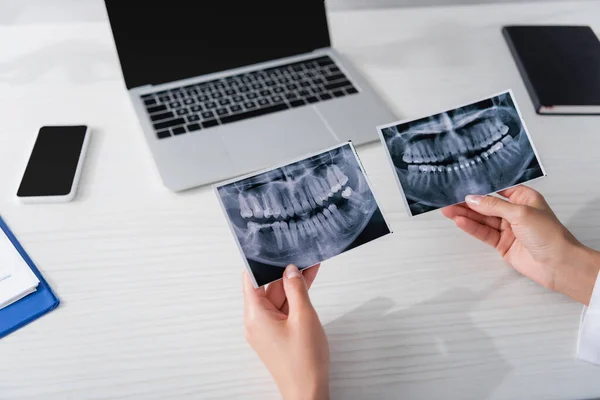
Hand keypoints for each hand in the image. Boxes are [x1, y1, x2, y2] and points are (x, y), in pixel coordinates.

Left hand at [243, 265, 329, 399]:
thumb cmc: (304, 362)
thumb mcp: (304, 316)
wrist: (309, 392)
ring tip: (310, 265)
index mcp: (255, 315)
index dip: (260, 262)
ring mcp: (267, 328)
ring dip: (293, 284)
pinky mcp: (277, 334)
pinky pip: (284, 310)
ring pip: (278, 298)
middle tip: (300, 254)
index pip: (251, 280)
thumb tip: (290, 270)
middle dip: (284, 272)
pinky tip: (308, 284)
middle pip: (267, 287)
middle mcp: (256, 321)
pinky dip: (295, 298)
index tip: (272, 248)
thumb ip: (296, 289)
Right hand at [442, 185, 599, 305]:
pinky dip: (472, 227)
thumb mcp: (520, 213)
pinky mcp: (502, 244)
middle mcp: (515, 212)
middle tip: (449, 199)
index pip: (498, 189)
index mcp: (524, 198)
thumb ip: (493, 206)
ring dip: (466, 215)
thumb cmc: (548, 234)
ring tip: (448, 210)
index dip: (481, 187)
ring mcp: (508, 229)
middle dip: (469, 202)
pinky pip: (484, 233)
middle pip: (487, 205)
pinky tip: (460, 221)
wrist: (558, 264)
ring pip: (483, 219)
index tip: (463, 184)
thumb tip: (472, 199)